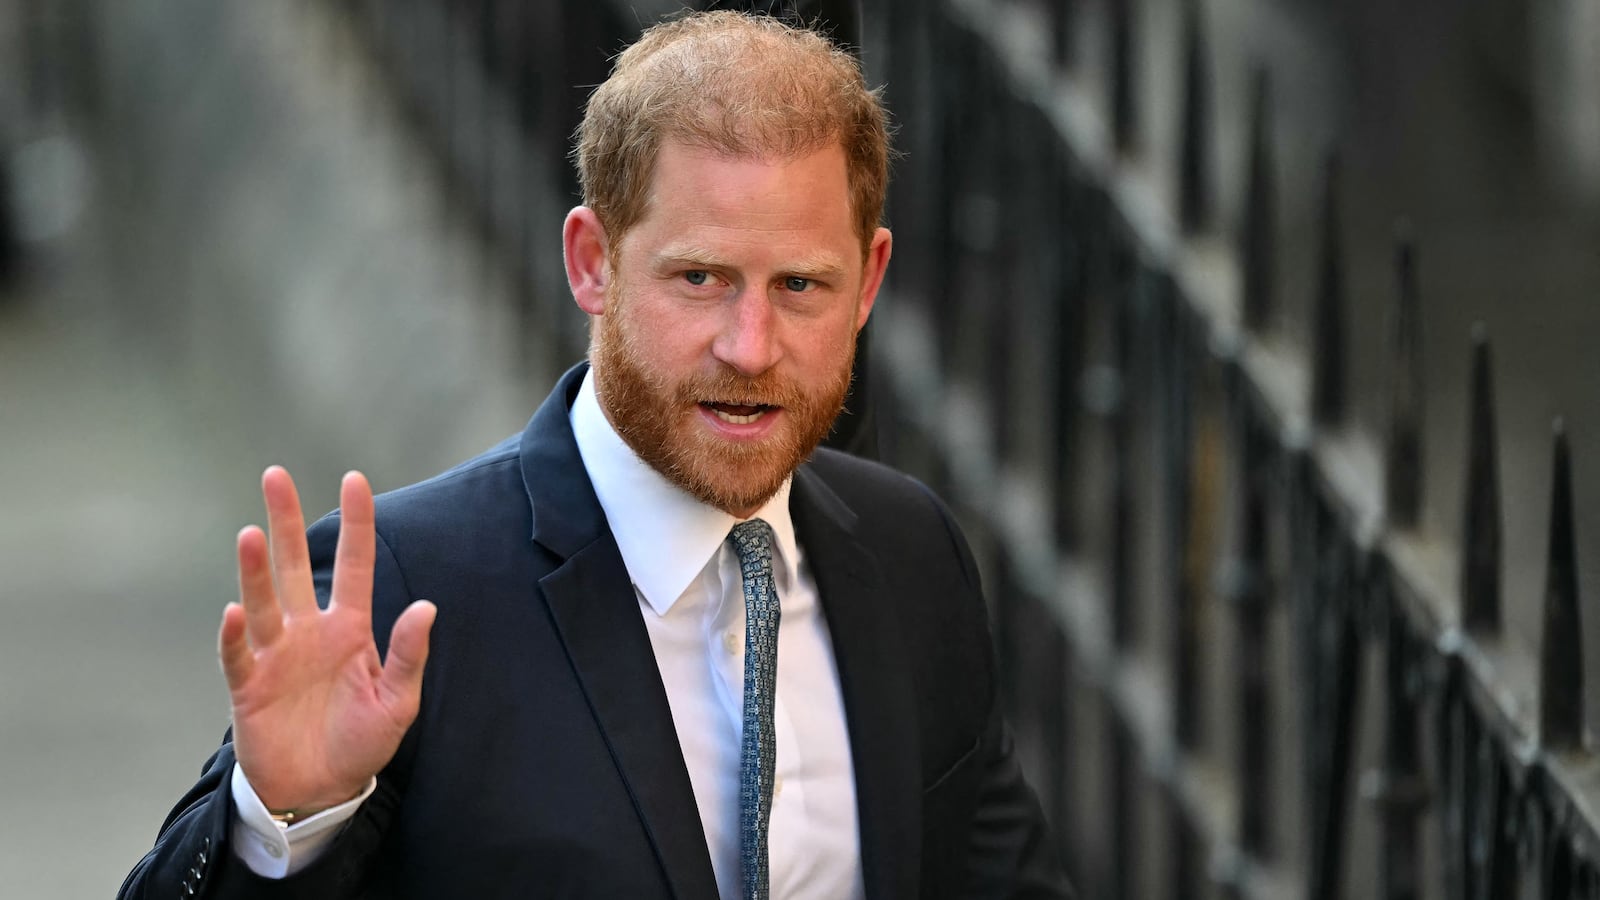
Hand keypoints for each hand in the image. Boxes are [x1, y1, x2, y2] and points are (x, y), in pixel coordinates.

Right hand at [219, 467, 435, 814]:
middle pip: (294, 566)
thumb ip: (408, 655)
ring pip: (263, 601)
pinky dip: (234, 635)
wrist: (319, 790)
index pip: (354, 565)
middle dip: (285, 520)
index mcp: (349, 628)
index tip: (354, 478)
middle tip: (275, 475)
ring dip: (256, 570)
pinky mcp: (249, 686)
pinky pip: (238, 655)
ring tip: (252, 534)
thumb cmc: (360, 742)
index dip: (355, 523)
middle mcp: (308, 631)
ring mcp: (275, 655)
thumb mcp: (397, 701)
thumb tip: (426, 607)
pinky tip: (234, 613)